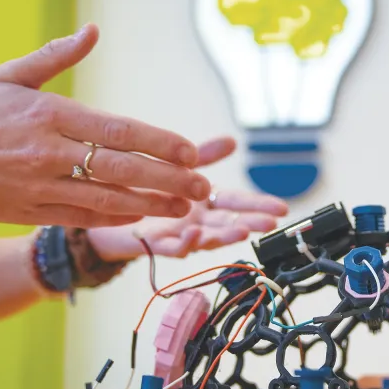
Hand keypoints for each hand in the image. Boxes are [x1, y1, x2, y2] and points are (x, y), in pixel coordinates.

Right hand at [0, 24, 210, 227]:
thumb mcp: (10, 76)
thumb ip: (57, 55)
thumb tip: (94, 31)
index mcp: (50, 115)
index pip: (120, 131)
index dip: (160, 143)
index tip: (192, 153)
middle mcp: (49, 153)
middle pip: (123, 169)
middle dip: (169, 180)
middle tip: (204, 188)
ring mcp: (40, 187)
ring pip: (108, 199)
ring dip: (152, 205)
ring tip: (186, 208)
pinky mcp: (30, 212)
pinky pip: (82, 218)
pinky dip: (115, 218)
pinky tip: (143, 217)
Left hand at [86, 137, 288, 260]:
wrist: (107, 210)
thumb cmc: (148, 191)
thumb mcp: (178, 168)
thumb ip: (204, 156)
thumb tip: (232, 141)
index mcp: (204, 202)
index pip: (237, 203)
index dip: (259, 205)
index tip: (281, 208)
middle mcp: (196, 220)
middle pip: (228, 222)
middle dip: (251, 223)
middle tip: (271, 223)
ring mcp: (179, 234)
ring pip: (206, 238)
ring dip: (224, 237)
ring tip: (242, 232)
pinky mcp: (156, 244)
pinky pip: (173, 247)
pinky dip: (185, 243)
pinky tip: (195, 234)